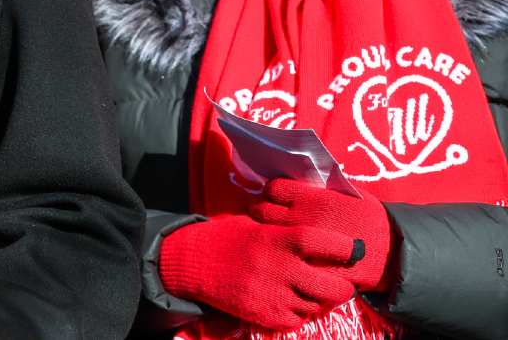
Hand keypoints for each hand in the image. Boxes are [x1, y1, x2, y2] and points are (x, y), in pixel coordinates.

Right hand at [157, 214, 355, 330]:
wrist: (192, 262)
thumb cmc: (226, 238)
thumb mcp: (256, 225)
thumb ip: (285, 231)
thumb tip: (319, 237)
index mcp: (277, 240)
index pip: (323, 243)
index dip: (343, 247)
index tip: (354, 249)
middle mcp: (279, 269)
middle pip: (330, 287)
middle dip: (343, 288)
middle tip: (345, 284)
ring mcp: (272, 295)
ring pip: (315, 307)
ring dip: (319, 301)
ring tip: (315, 292)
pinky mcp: (263, 314)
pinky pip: (296, 320)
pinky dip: (299, 313)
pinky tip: (292, 301)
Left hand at [251, 178, 392, 291]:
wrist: (392, 255)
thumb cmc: (369, 219)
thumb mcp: (348, 194)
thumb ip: (319, 189)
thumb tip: (294, 178)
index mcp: (314, 199)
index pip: (273, 188)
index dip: (271, 191)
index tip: (273, 195)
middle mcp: (304, 220)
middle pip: (262, 211)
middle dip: (260, 210)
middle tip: (263, 214)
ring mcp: (303, 246)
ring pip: (268, 235)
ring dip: (265, 233)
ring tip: (271, 234)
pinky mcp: (307, 266)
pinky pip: (283, 257)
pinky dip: (280, 255)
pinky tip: (284, 254)